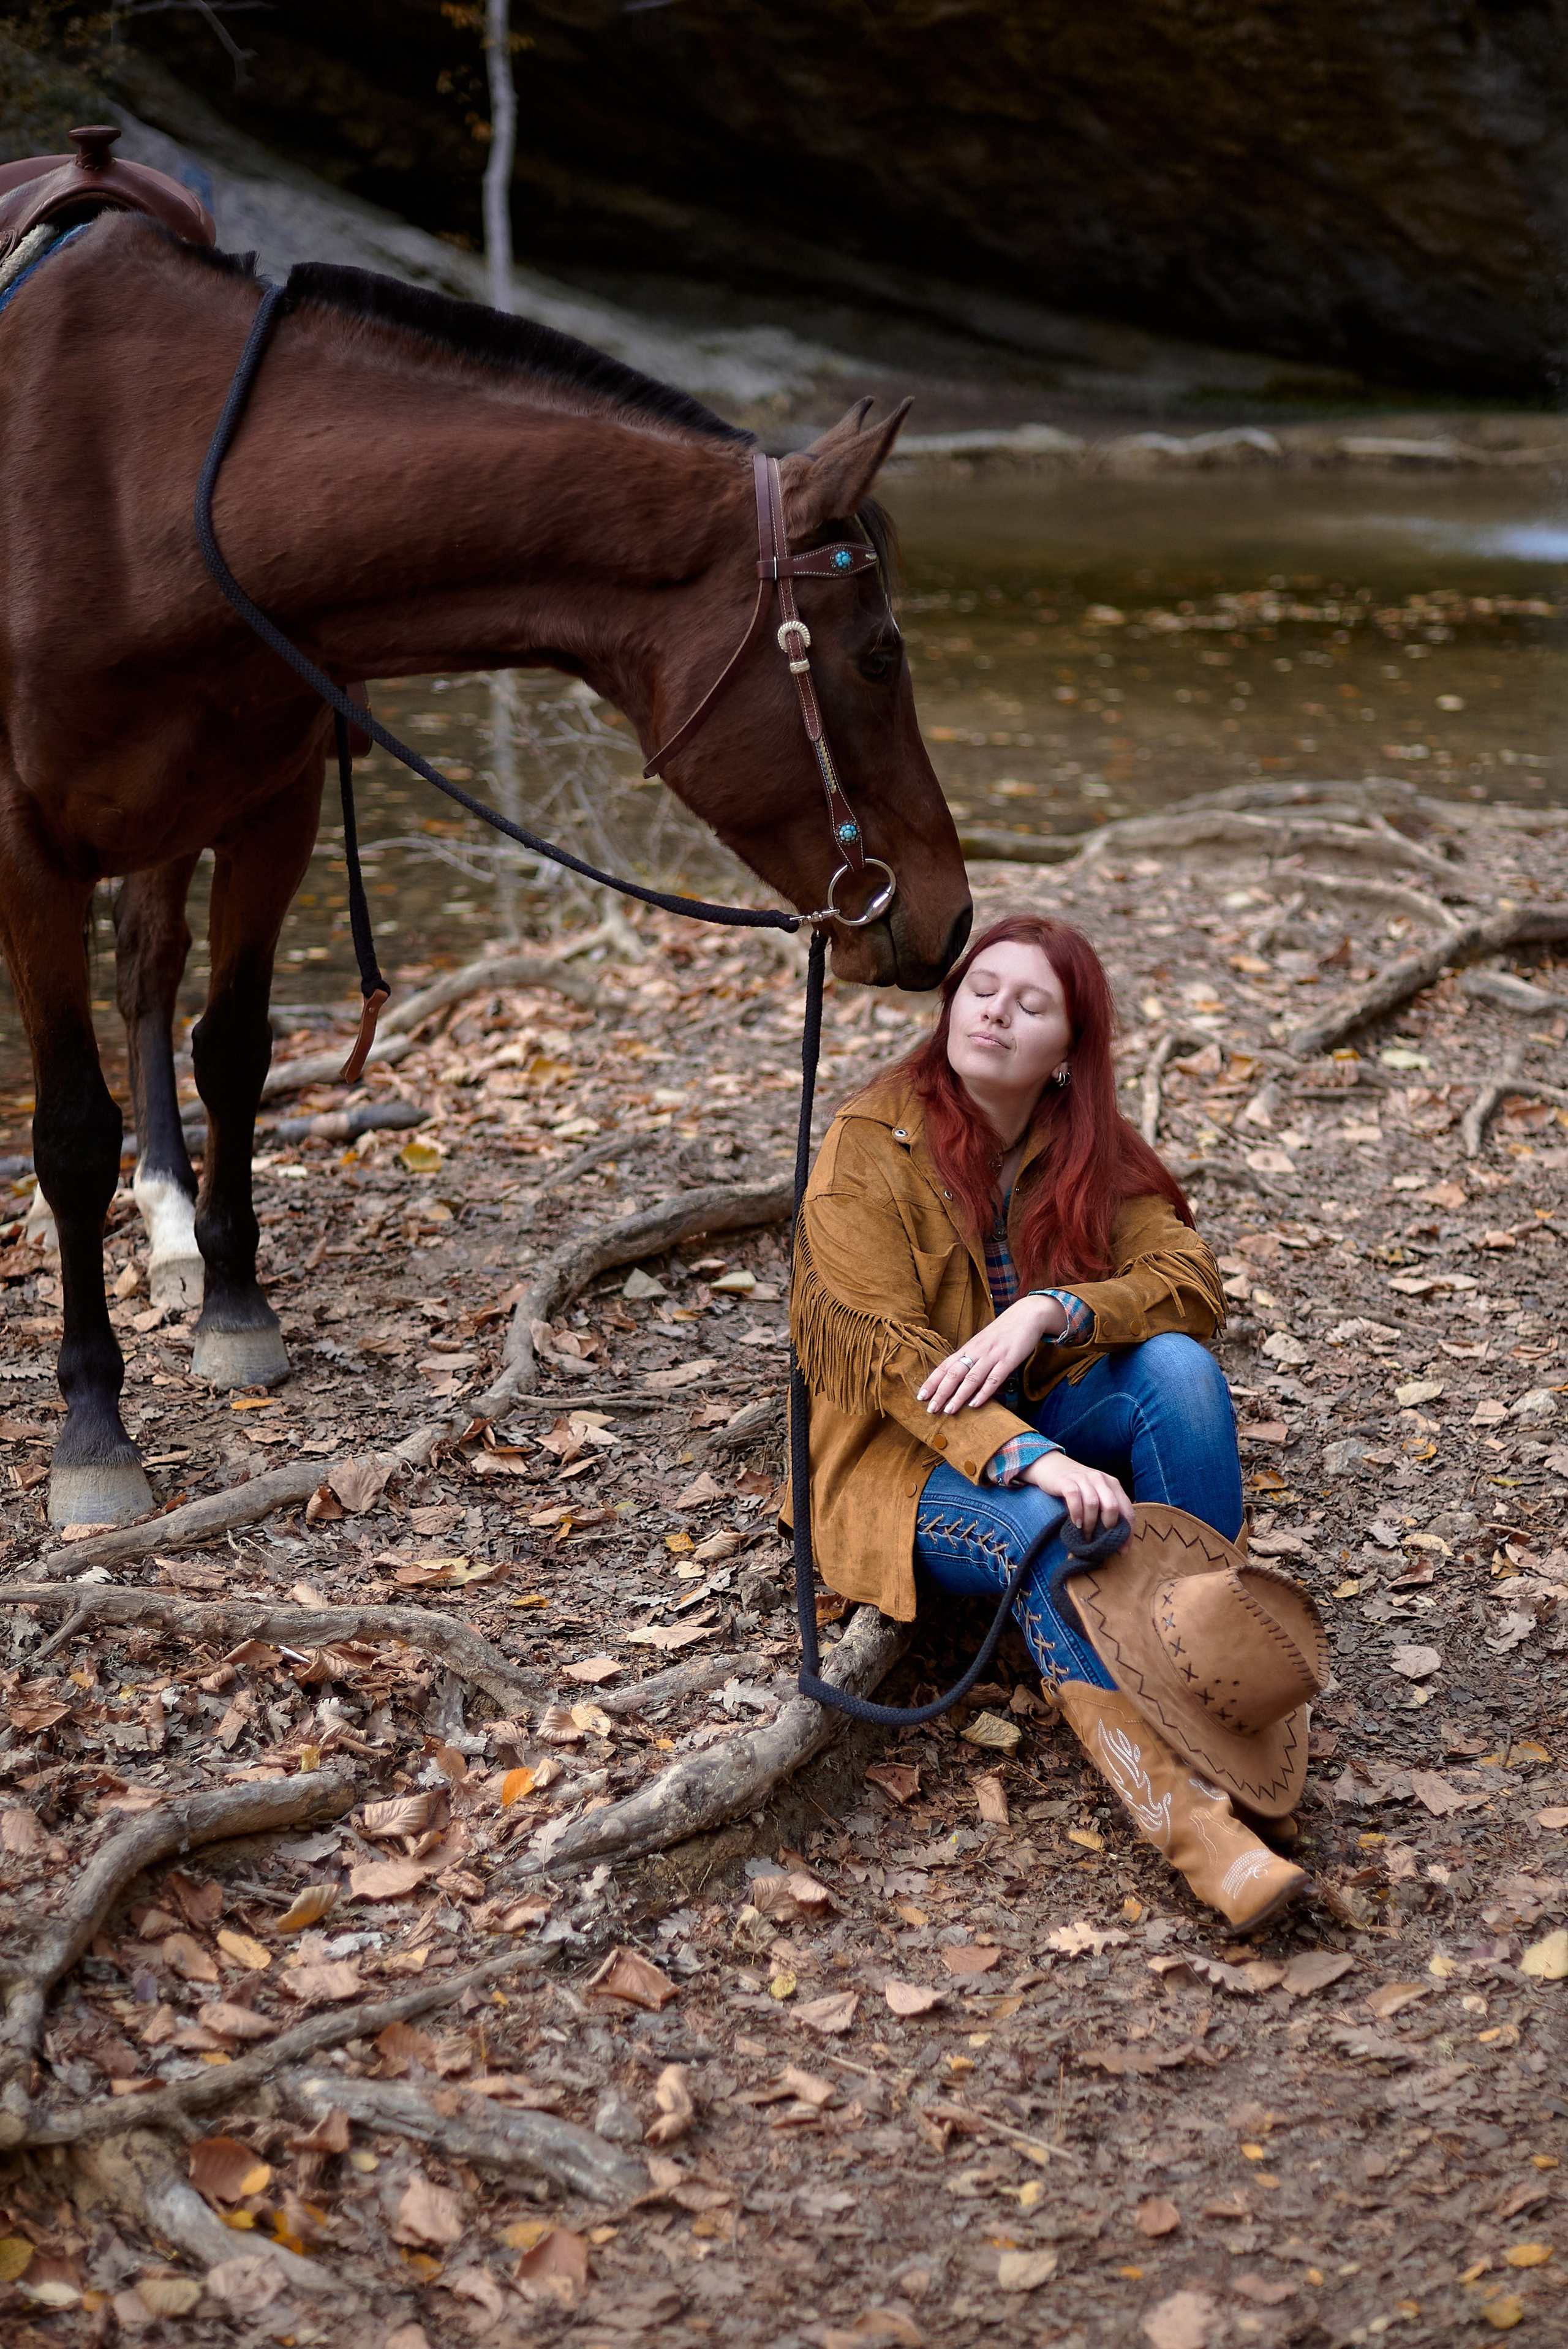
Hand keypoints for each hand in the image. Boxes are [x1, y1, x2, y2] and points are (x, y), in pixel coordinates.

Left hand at [917, 1293, 1068, 1415]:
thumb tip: (956, 1377)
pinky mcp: (1008, 1360)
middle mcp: (976, 1351)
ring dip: (959, 1395)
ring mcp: (992, 1356)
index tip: (920, 1395)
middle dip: (941, 1392)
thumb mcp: (982, 1343)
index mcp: (968, 1347)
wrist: (1026, 1315)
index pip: (945, 1366)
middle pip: (954, 1374)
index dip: (932, 1381)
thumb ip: (970, 1358)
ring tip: (949, 1410)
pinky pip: (994, 1378)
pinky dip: (984, 1392)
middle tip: (931, 1408)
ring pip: (971, 1378)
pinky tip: (975, 1404)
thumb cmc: (1002, 1331)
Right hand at [1022, 1448, 1133, 1534]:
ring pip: (1093, 1504)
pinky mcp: (1066, 1481)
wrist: (1050, 1465)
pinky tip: (1075, 1523)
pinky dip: (1076, 1513)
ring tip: (1085, 1536)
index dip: (1127, 1533)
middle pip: (1112, 1507)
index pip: (1127, 1510)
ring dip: (1090, 1525)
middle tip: (1100, 1541)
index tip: (1122, 1551)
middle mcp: (1100, 1479)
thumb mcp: (1095, 1493)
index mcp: (1112, 1484)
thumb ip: (1105, 1508)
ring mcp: (1083, 1479)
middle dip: (1108, 1528)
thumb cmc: (1076, 1485)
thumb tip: (1114, 1538)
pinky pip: (1074, 1498)